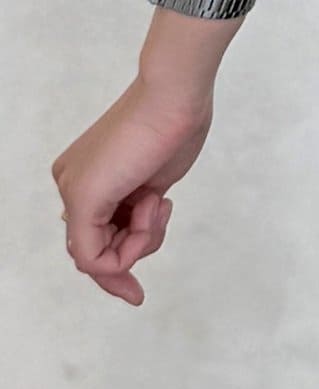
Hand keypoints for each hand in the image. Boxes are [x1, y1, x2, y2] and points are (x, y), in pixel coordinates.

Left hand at [51, 73, 212, 303]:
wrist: (176, 94)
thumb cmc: (176, 124)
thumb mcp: (154, 181)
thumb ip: (136, 209)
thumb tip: (126, 241)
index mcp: (87, 175)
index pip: (94, 236)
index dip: (118, 265)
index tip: (137, 293)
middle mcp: (72, 183)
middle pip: (96, 249)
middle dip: (131, 254)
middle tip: (159, 226)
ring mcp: (73, 190)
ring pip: (99, 256)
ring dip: (141, 241)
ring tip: (159, 200)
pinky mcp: (82, 198)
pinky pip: (95, 257)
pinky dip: (131, 248)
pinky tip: (153, 207)